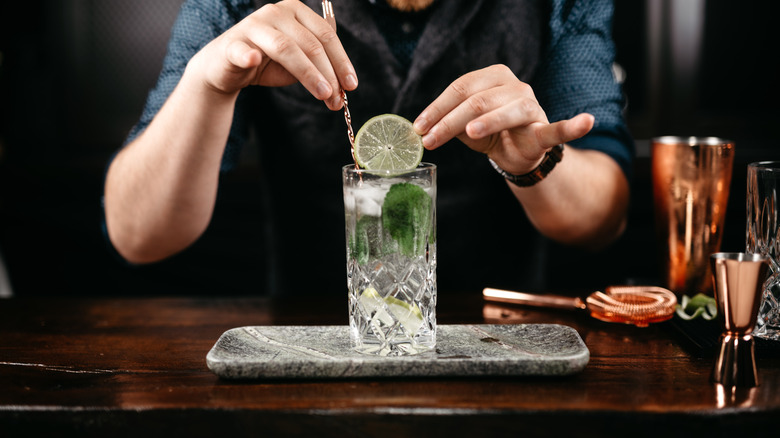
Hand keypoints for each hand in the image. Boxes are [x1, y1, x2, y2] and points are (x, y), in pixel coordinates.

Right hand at [188, 0, 357, 109]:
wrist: (227, 69)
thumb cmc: (268, 63)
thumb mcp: (300, 62)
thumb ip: (320, 67)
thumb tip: (344, 87)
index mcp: (296, 12)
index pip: (326, 35)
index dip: (341, 61)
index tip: (351, 85)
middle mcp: (276, 12)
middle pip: (310, 43)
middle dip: (328, 73)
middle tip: (337, 98)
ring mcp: (253, 26)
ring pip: (286, 48)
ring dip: (308, 73)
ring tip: (323, 94)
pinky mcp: (232, 44)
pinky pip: (241, 50)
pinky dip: (248, 55)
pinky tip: (254, 60)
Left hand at [413, 64, 593, 174]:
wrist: (519, 153)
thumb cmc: (491, 133)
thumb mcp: (465, 127)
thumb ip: (448, 123)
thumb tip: (421, 129)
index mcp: (491, 78)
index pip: (460, 88)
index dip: (437, 108)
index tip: (418, 128)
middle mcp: (513, 86)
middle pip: (477, 100)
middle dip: (449, 121)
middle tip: (430, 139)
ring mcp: (531, 106)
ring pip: (506, 111)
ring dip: (487, 122)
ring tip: (470, 132)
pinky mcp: (544, 129)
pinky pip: (558, 128)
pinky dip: (573, 126)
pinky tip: (586, 121)